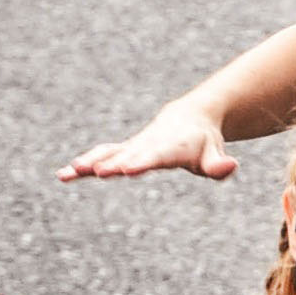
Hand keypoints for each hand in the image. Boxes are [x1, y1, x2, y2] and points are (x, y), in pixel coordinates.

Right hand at [58, 99, 236, 182]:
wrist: (188, 119)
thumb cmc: (204, 142)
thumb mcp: (215, 155)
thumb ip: (219, 165)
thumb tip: (231, 166)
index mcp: (169, 146)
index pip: (155, 156)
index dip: (141, 162)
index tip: (127, 169)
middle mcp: (146, 144)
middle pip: (126, 155)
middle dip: (110, 164)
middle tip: (95, 173)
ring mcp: (132, 146)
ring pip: (108, 154)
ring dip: (88, 164)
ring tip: (67, 174)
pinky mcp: (124, 150)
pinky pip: (102, 155)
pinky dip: (85, 164)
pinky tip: (64, 175)